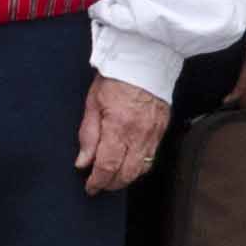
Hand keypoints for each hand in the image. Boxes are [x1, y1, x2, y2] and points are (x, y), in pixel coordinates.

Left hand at [77, 78, 169, 193]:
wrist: (145, 58)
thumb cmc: (116, 76)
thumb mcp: (92, 103)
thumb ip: (88, 135)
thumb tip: (83, 162)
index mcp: (118, 127)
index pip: (107, 166)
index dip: (97, 182)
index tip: (89, 187)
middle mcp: (139, 134)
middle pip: (127, 174)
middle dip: (111, 184)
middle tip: (99, 184)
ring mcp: (154, 133)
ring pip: (142, 169)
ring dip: (126, 177)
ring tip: (113, 176)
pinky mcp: (162, 129)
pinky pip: (152, 156)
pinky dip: (139, 165)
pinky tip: (129, 162)